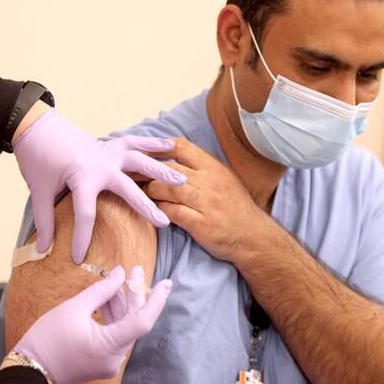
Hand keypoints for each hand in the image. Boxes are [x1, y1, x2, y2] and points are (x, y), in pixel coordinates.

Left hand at [13, 110, 186, 263]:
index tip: (79, 259)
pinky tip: (172, 146)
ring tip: (182, 180)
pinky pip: (136, 143)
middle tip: (164, 222)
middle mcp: (100, 164)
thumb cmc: (37, 158)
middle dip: (145, 207)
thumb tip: (42, 249)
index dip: (82, 239)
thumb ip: (44, 220)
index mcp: (81, 177)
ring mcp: (108, 152)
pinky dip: (153, 144)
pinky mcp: (110, 144)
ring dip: (161, 171)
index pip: (86, 214)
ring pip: (140, 161)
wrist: (36, 125)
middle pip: (128, 188)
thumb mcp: (39, 190)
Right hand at [14, 266, 171, 383]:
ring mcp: (108, 362)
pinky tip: (107, 298)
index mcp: (109, 346)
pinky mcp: (101, 361)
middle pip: (133, 321)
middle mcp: (114, 358)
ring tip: (118, 280)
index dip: (156, 300)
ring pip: (123, 327)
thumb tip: (119, 274)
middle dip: (134, 294)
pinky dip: (112, 316)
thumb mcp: (74, 308)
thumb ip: (101, 290)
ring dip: (121, 304)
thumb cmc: (47, 339)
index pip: (143, 321)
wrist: (28, 371)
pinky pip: (113, 335)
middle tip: (136, 270)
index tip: (167, 283)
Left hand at [144, 138, 264, 262]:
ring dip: (150, 191)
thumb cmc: (235, 207)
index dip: (158, 148)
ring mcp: (206, 203)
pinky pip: (172, 212)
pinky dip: (159, 210)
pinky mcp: (201, 224)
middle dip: (146, 171)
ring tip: (141, 194)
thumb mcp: (223, 179)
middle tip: (130, 175)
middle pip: (169, 168)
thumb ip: (201, 167)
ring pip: (168, 189)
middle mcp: (210, 181)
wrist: (253, 236)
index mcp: (214, 167)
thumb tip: (171, 157)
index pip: (181, 147)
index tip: (143, 154)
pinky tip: (153, 212)